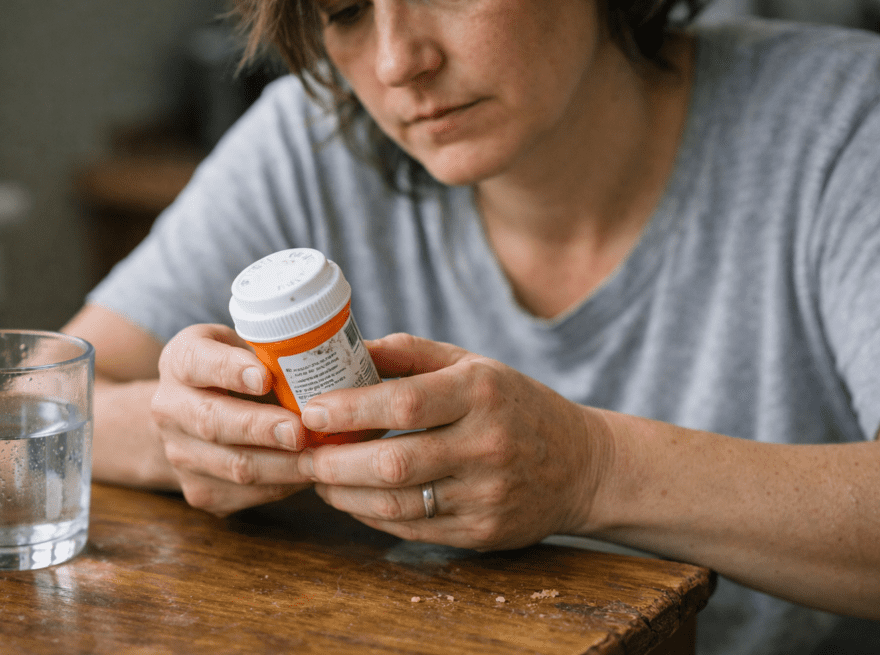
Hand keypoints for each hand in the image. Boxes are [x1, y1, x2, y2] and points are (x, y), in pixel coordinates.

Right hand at [152, 324, 313, 515]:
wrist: (193, 417)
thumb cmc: (234, 373)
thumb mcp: (242, 347)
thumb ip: (267, 353)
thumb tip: (318, 369)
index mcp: (180, 361)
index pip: (198, 362)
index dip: (229, 370)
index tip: (264, 377)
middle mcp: (169, 408)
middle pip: (212, 422)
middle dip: (259, 428)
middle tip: (298, 430)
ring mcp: (179, 453)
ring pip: (232, 466)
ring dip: (281, 466)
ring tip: (318, 458)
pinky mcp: (197, 490)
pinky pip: (244, 493)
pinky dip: (281, 485)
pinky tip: (307, 475)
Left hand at [296, 333, 611, 550]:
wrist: (582, 465)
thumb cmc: (514, 405)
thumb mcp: (471, 364)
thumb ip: (408, 354)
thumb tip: (344, 349)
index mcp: (482, 392)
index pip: (405, 402)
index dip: (350, 409)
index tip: (310, 410)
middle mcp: (487, 444)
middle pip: (394, 461)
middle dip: (334, 462)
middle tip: (301, 453)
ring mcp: (487, 495)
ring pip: (398, 503)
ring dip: (345, 494)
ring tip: (318, 478)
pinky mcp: (483, 533)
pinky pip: (413, 529)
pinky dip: (372, 516)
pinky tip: (352, 500)